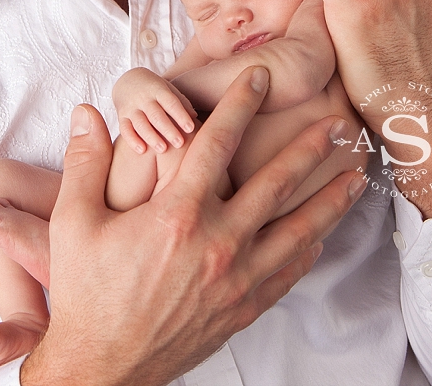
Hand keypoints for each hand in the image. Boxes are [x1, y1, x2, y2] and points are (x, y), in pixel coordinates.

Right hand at [20, 67, 364, 385]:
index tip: (260, 75)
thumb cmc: (86, 295)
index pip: (217, 143)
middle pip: (276, 182)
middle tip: (339, 123)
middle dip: (310, 147)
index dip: (240, 103)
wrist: (102, 369)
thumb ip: (83, 162)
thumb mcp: (74, 223)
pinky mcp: (243, 308)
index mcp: (179, 215)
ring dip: (330, 200)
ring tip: (357, 176)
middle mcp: (218, 243)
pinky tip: (322, 236)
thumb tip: (86, 112)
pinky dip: (309, 250)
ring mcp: (236, 279)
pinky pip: (288, 273)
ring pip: (297, 230)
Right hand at [113, 67, 196, 152]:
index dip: (180, 115)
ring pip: (140, 123)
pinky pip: (125, 129)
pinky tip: (142, 150)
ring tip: (163, 149)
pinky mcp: (121, 116)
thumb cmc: (156, 90)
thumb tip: (195, 117)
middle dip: (168, 129)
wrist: (127, 81)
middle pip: (156, 114)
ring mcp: (131, 107)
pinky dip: (132, 140)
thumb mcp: (169, 90)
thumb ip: (182, 103)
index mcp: (158, 89)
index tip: (191, 128)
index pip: (170, 102)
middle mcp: (143, 98)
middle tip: (179, 143)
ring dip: (151, 136)